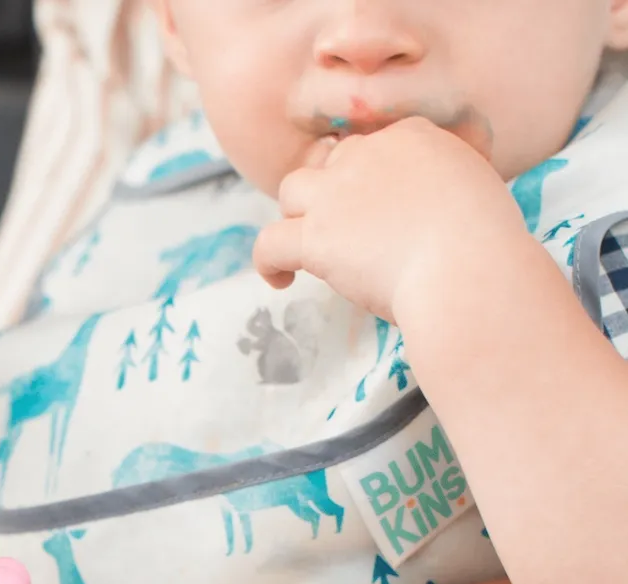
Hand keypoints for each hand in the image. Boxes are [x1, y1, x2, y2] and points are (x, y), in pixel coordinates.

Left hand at [254, 117, 527, 323]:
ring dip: (295, 215)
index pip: (372, 145)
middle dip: (329, 190)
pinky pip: (269, 242)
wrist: (466, 265)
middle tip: (339, 227)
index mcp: (412, 136)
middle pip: (329, 163)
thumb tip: (441, 204)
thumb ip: (451, 182)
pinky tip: (280, 279)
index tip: (375, 207)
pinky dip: (268, 261)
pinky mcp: (316, 236)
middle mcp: (368, 154)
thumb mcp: (478, 189)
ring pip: (291, 190)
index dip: (366, 176)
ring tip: (304, 248)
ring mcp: (336, 194)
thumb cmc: (485, 242)